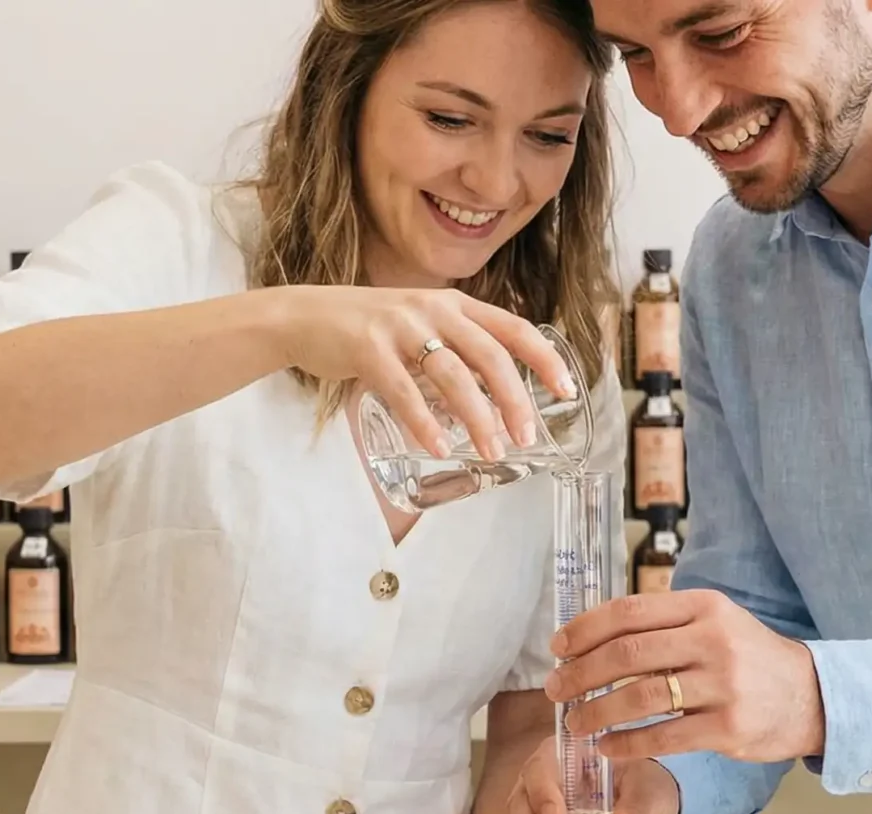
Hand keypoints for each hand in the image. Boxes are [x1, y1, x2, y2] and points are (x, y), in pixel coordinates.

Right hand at [270, 284, 574, 461]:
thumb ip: (455, 349)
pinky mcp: (368, 348)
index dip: (544, 358)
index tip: (568, 389)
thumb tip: (496, 398)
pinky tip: (437, 446)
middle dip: (515, 399)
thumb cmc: (369, 328)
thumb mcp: (420, 324)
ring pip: (452, 375)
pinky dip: (424, 421)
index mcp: (454, 305)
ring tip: (490, 451)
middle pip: (490, 355)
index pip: (513, 328)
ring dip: (476, 417)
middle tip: (526, 436)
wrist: (303, 316)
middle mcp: (434, 309)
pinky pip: (404, 390)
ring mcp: (400, 327)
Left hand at [543, 590, 825, 763]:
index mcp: (704, 607)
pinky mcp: (728, 728)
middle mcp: (714, 640)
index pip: (630, 612)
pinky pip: (664, 736)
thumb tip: (592, 635)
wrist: (810, 696)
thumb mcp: (715, 623)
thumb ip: (664, 623)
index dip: (584, 630)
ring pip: (641, 697)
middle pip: (628, 653)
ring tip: (575, 724)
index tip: (557, 648)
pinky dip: (627, 744)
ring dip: (597, 713)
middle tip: (555, 690)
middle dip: (581, 674)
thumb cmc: (748, 658)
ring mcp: (723, 685)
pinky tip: (607, 747)